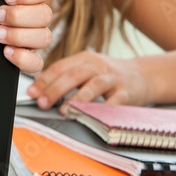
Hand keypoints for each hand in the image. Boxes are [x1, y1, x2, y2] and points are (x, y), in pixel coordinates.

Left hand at [29, 50, 151, 111]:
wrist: (144, 76)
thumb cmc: (109, 75)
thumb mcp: (87, 69)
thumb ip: (66, 76)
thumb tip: (39, 86)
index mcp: (85, 59)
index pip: (60, 67)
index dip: (44, 80)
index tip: (31, 92)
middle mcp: (99, 66)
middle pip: (74, 75)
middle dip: (55, 89)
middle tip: (42, 102)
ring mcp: (114, 78)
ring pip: (94, 85)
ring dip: (78, 98)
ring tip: (65, 110)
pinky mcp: (127, 92)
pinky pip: (114, 101)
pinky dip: (102, 109)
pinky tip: (91, 117)